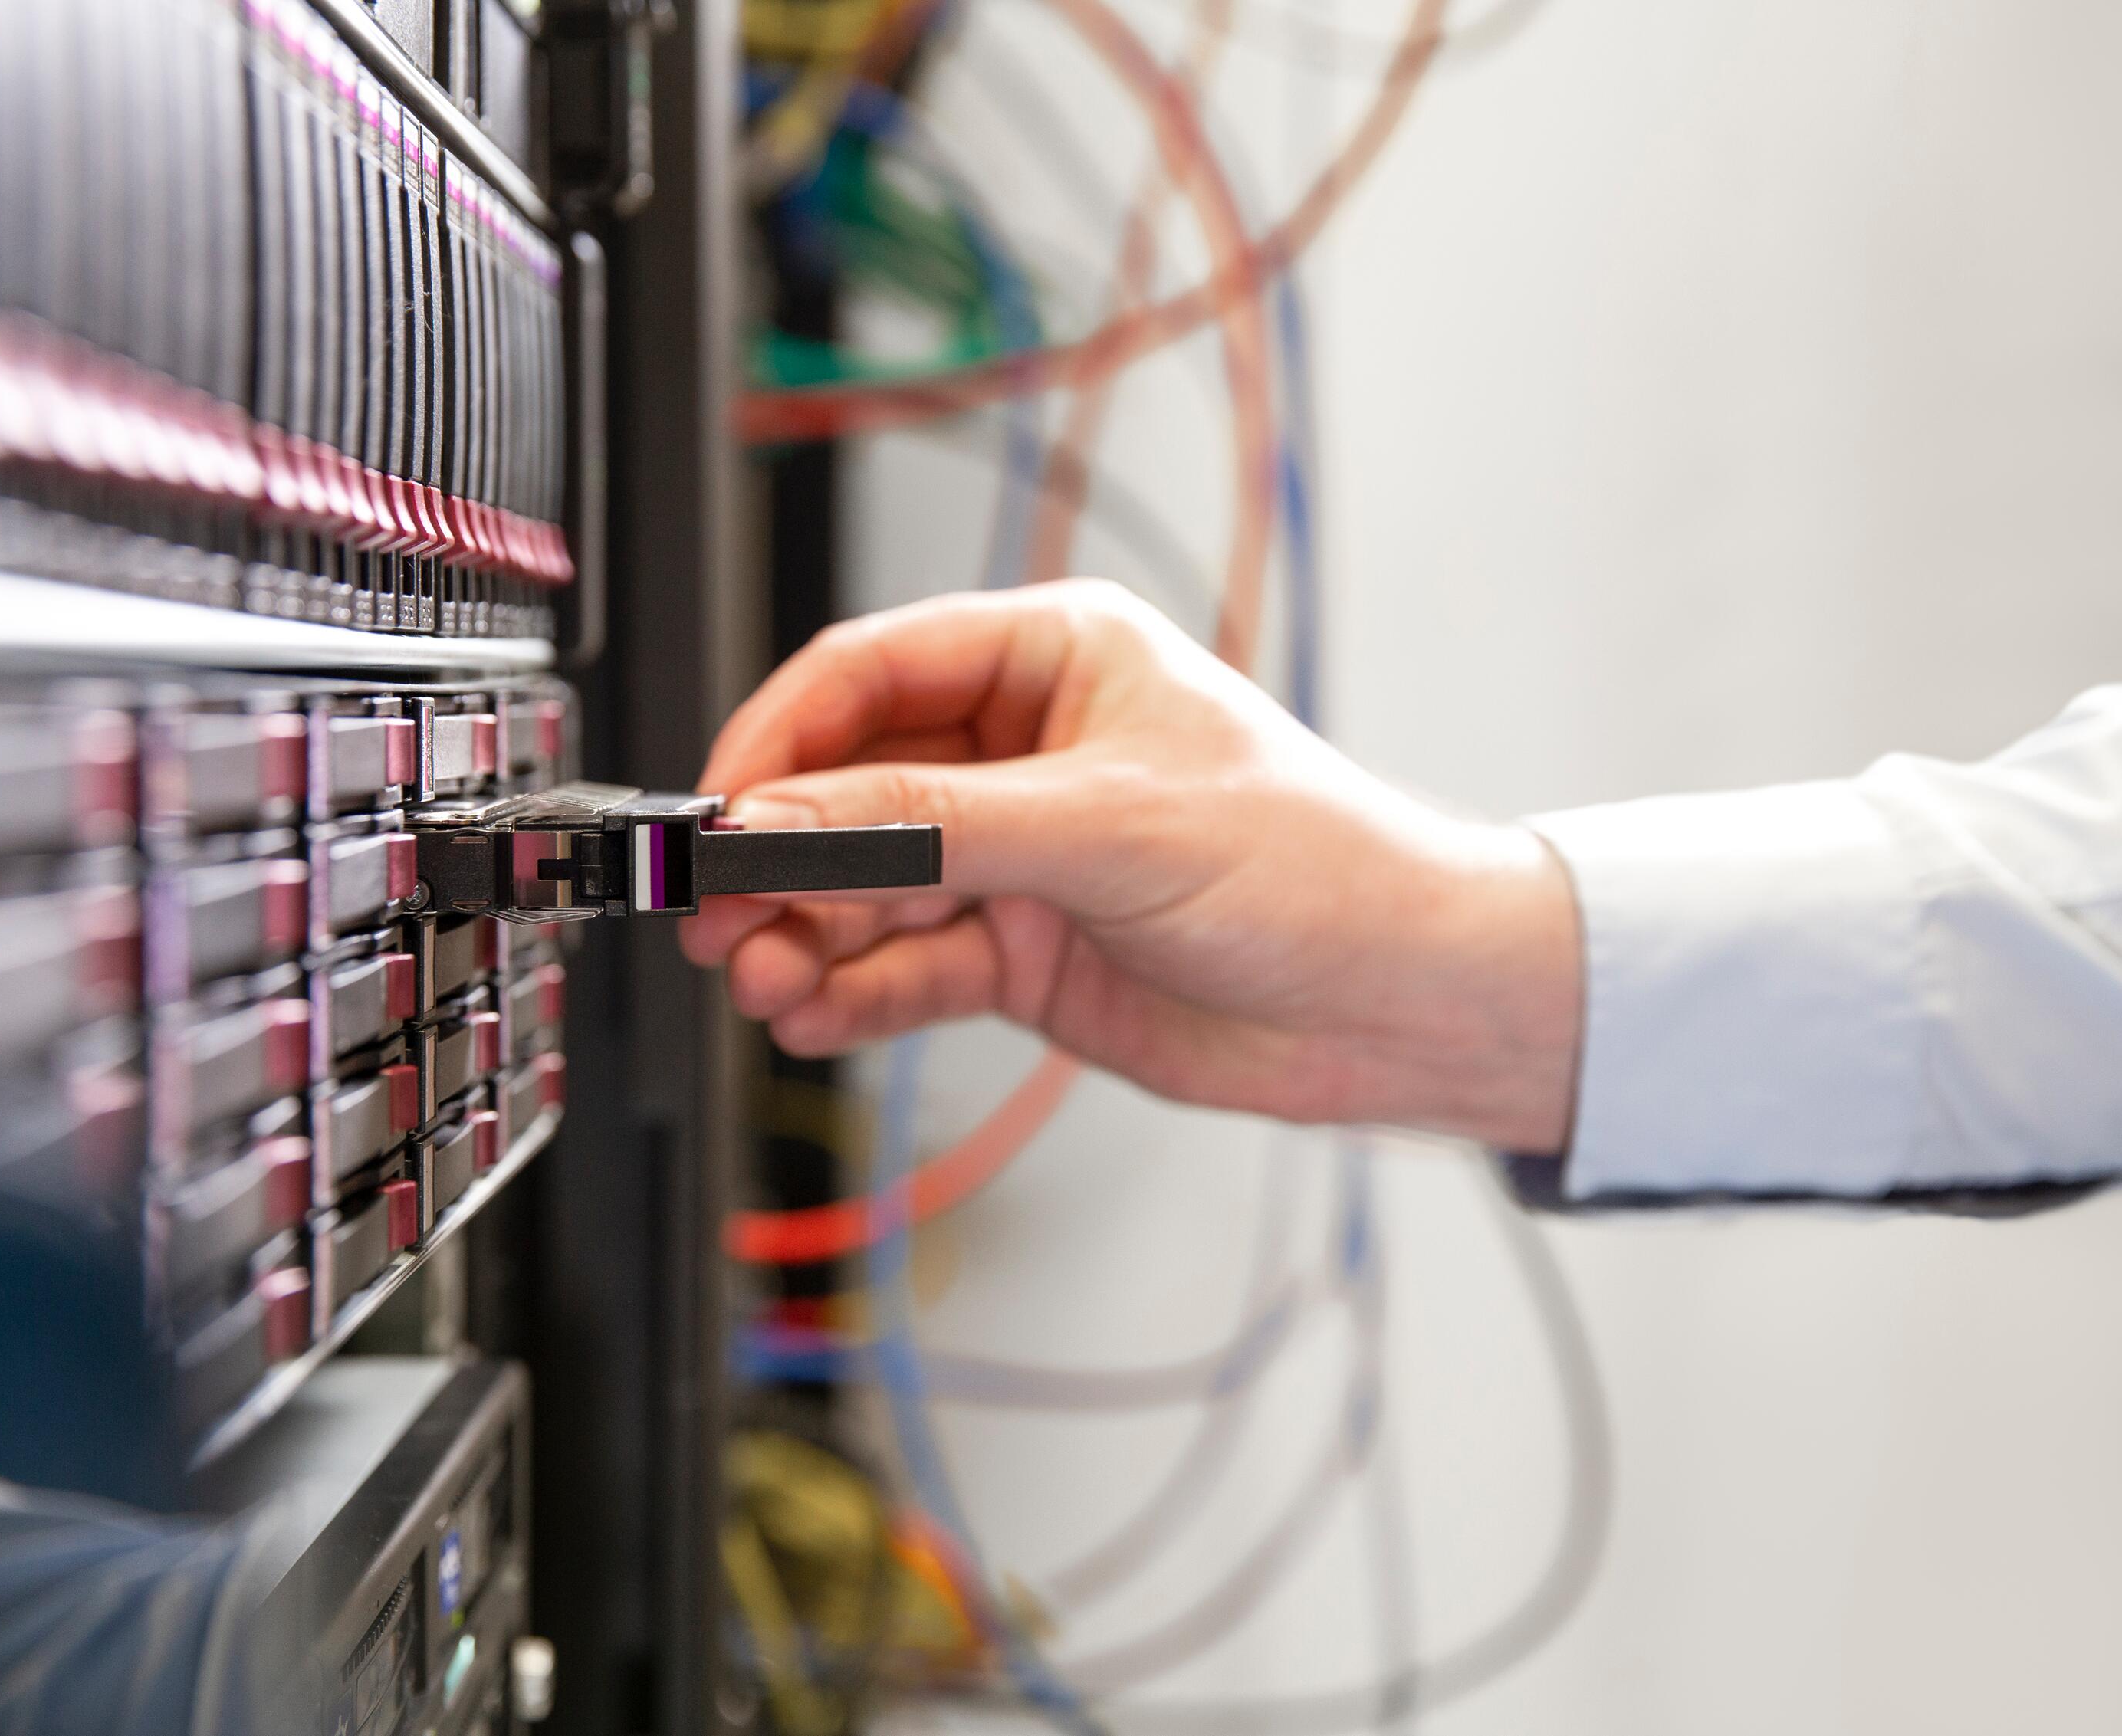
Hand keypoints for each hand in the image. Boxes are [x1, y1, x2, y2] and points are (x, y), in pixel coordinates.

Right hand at [682, 580, 1584, 1152]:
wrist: (1403, 1004)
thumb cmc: (1313, 866)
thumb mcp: (1106, 826)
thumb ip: (928, 828)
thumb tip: (782, 820)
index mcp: (1051, 660)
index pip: (869, 675)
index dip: (777, 740)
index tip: (719, 810)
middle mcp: (1022, 751)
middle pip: (847, 788)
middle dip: (778, 855)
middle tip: (718, 915)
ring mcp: (1017, 855)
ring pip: (864, 887)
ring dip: (804, 934)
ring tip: (765, 979)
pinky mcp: (1023, 950)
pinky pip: (905, 965)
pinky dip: (853, 992)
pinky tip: (815, 1012)